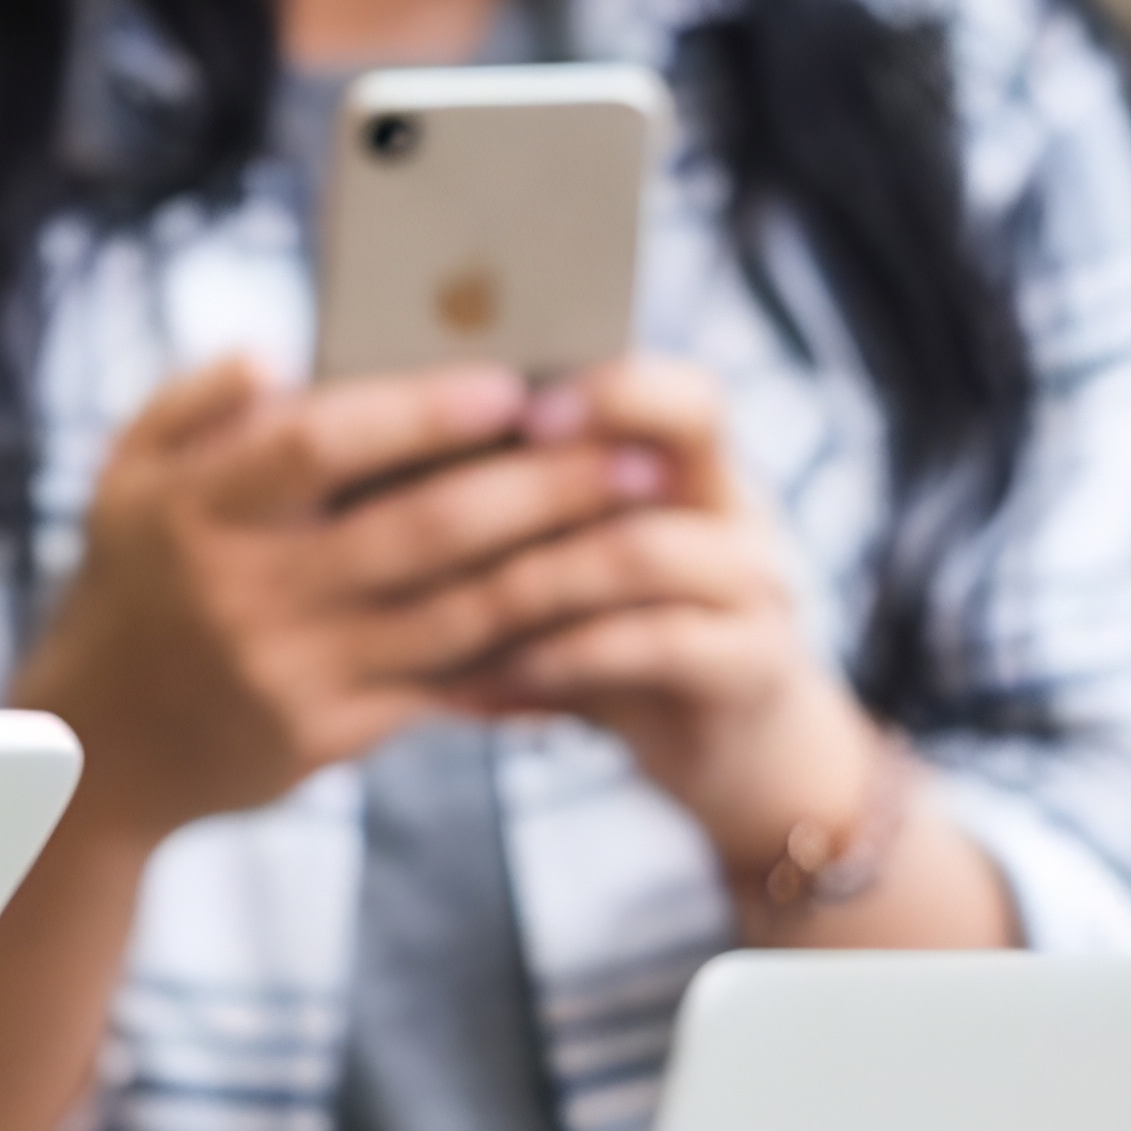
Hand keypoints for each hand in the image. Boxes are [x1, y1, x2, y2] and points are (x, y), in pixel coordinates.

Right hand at [19, 353, 676, 843]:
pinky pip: (445, 688)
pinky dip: (522, 655)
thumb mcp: (122, 478)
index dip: (421, 413)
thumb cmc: (129, 586)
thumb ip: (191, 401)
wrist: (95, 748)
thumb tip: (275, 353)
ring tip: (632, 523)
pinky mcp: (324, 736)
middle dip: (539, 486)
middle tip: (627, 453)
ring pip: (455, 612)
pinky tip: (590, 620)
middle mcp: (243, 591)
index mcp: (195, 510)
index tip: (511, 384)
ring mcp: (289, 671)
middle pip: (420, 530)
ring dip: (558, 565)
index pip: (320, 445)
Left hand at [436, 359, 878, 866]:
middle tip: (462, 489)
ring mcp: (754, 583)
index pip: (671, 383)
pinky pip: (661, 643)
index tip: (511, 403)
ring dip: (538, 574)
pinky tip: (505, 672)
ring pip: (645, 548)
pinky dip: (572, 655)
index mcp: (689, 461)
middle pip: (686, 427)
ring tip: (453, 604)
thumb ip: (510, 508)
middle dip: (561, 455)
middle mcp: (734, 504)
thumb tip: (375, 463)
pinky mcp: (753, 665)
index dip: (602, 382)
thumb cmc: (620, 637)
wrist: (730, 747)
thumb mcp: (570, 562)